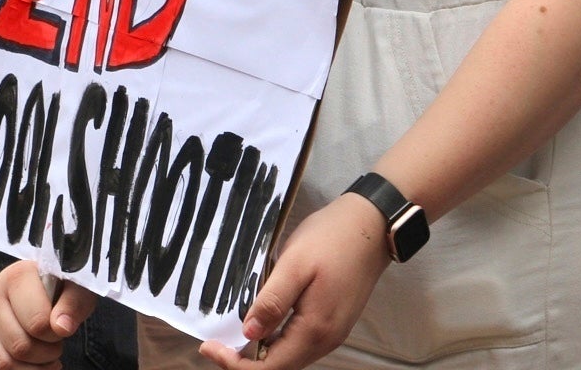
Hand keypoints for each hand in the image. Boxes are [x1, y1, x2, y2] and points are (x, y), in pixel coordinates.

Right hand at [0, 261, 97, 369]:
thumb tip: (61, 327)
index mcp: (17, 277)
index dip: (56, 332)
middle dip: (47, 351)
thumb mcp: (78, 286)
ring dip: (37, 365)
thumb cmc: (65, 284)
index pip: (36, 322)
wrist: (52, 282)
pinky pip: (2, 365)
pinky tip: (41, 363)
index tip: (63, 324)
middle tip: (59, 339)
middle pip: (20, 345)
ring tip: (52, 352)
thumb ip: (73, 303)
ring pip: (7, 360)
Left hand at [198, 193, 389, 369]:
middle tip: (215, 342)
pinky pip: (299, 342)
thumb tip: (249, 334)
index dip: (235, 364)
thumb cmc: (332, 239)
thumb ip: (272, 301)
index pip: (270, 367)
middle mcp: (325, 340)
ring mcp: (332, 332)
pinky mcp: (333, 321)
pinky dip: (275, 341)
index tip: (208, 346)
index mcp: (315, 330)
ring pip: (289, 356)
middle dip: (244, 361)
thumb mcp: (295, 264)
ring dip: (259, 352)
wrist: (372, 224)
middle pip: (279, 367)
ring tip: (232, 334)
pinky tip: (261, 323)